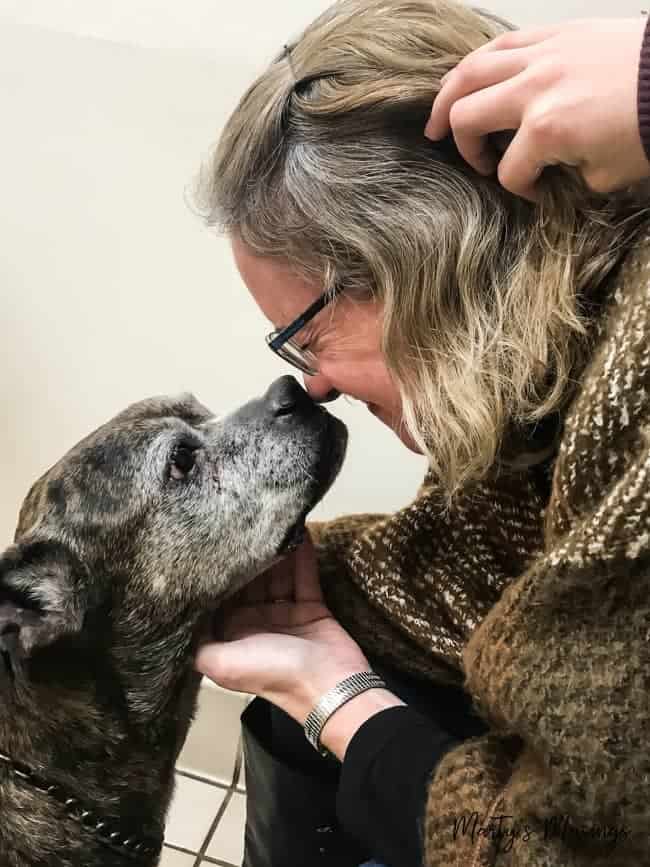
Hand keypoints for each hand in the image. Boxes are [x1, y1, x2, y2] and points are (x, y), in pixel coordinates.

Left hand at [196, 532, 402, 758]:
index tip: (208, 541)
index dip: (213, 572)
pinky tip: (299, 530)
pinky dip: (301, 554)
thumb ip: (196, 643)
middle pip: (246, 582)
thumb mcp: (223, 664)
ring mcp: (283, 614)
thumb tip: (175, 620)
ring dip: (273, 551)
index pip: (217, 597)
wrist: (331, 686)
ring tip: (269, 519)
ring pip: (274, 575)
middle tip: (240, 520)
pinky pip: (303, 574)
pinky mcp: (311, 606)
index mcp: (230, 636)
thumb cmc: (273, 672)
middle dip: (244, 556)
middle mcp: (253, 622)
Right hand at [425, 18, 649, 199]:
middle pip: (467, 117)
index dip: (519, 188)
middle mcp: (533, 89)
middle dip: (464, 146)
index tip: (538, 191)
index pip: (511, 171)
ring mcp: (541, 55)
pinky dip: (478, 63)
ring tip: (438, 115)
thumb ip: (569, 175)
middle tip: (464, 159)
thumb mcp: (607, 173)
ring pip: (470, 72)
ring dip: (448, 97)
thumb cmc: (649, 127)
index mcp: (546, 130)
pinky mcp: (555, 34)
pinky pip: (500, 43)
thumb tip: (553, 169)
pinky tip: (471, 77)